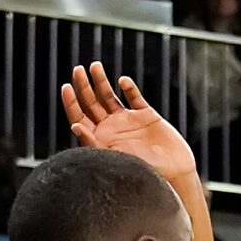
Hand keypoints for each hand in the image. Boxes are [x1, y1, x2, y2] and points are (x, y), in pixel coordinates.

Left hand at [61, 64, 196, 183]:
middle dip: (83, 86)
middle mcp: (111, 130)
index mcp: (100, 141)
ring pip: (108, 96)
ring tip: (94, 66)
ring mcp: (127, 121)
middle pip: (91, 103)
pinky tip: (122, 82)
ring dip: (100, 81)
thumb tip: (75, 125)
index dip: (71, 103)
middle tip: (77, 70)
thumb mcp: (114, 159)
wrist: (174, 174)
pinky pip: (134, 97)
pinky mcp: (145, 115)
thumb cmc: (143, 174)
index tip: (66, 87)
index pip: (79, 118)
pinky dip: (128, 87)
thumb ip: (94, 143)